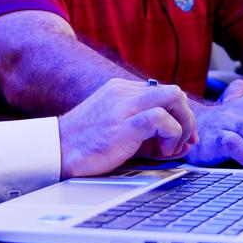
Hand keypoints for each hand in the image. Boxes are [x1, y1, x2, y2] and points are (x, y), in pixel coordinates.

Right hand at [57, 78, 196, 177]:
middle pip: (174, 92)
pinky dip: (171, 135)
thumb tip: (185, 143)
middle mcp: (124, 92)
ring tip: (169, 149)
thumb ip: (151, 135)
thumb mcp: (120, 132)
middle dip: (186, 119)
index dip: (179, 115)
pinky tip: (161, 152)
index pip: (164, 93)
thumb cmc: (85, 146)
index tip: (181, 138)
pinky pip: (162, 119)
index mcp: (121, 90)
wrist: (55, 152)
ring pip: (175, 98)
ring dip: (182, 126)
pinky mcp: (124, 124)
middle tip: (183, 143)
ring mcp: (124, 106)